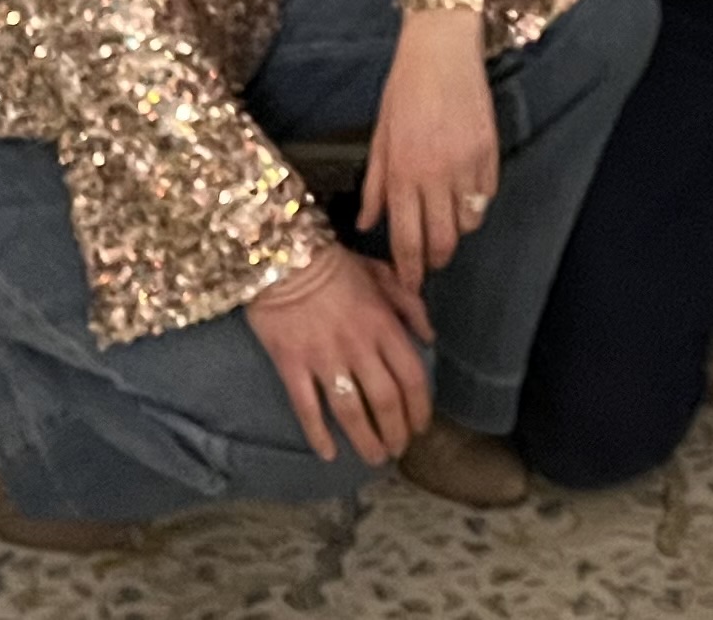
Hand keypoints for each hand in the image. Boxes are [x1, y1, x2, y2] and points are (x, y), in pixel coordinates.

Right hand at [245, 246, 432, 467]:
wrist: (282, 256)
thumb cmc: (335, 264)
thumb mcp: (381, 274)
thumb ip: (410, 304)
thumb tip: (430, 337)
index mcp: (383, 324)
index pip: (412, 376)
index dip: (420, 408)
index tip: (420, 426)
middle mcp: (359, 346)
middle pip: (385, 401)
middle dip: (396, 432)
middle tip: (397, 449)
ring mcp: (324, 358)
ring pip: (351, 412)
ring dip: (366, 440)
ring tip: (374, 457)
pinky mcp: (292, 365)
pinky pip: (308, 408)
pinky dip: (318, 435)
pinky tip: (328, 454)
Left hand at [360, 4, 497, 304]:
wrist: (442, 50)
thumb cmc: (404, 88)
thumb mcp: (379, 136)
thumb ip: (374, 185)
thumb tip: (366, 224)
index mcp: (402, 172)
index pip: (407, 239)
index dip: (410, 270)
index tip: (411, 285)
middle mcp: (435, 175)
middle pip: (442, 241)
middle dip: (435, 259)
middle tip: (429, 260)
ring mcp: (466, 165)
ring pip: (468, 223)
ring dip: (456, 230)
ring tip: (446, 220)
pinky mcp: (490, 153)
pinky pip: (487, 195)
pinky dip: (476, 202)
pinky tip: (464, 191)